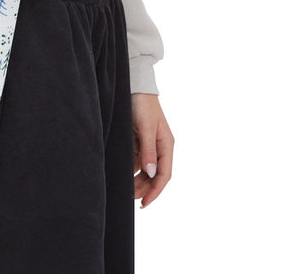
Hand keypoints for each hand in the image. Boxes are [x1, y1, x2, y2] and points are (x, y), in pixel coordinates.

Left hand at [132, 92, 172, 207]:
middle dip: (144, 188)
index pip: (164, 174)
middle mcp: (159, 147)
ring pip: (144, 169)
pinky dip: (130, 169)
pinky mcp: (138, 140)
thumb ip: (148, 150)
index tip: (145, 202)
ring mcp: (149, 144)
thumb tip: (151, 173)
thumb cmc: (143, 104)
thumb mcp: (146, 127)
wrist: (134, 86)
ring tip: (126, 190)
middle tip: (130, 198)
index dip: (155, 190)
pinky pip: (136, 160)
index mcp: (166, 145)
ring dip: (137, 180)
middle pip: (154, 175)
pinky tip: (122, 174)